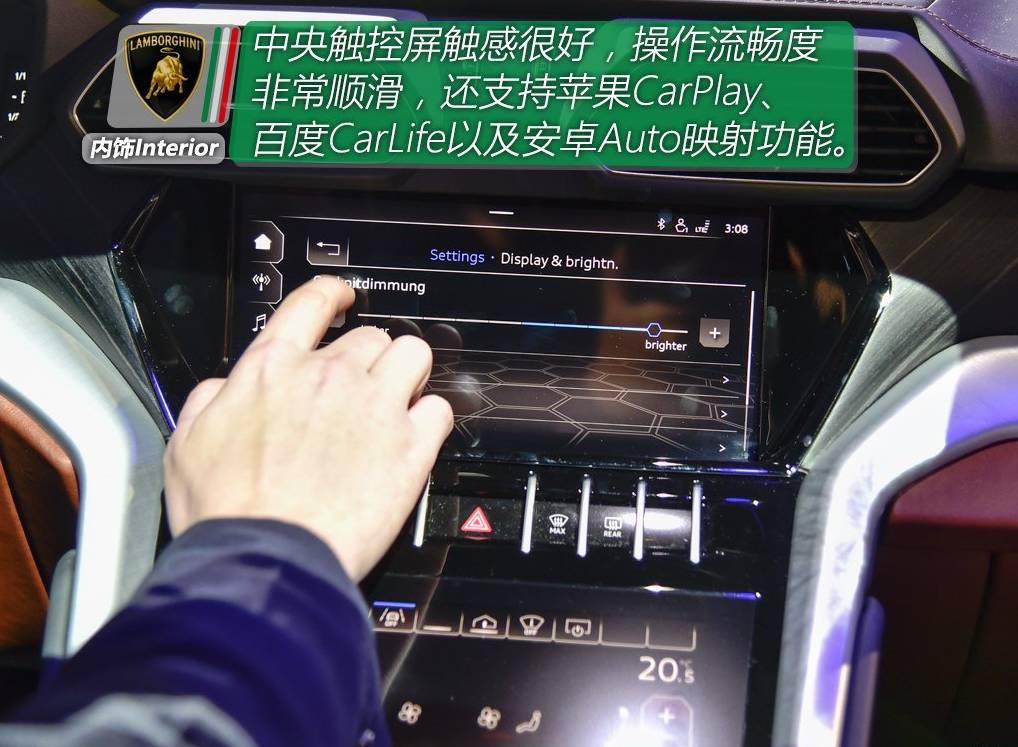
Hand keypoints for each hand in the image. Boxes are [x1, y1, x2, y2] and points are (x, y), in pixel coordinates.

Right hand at [163, 276, 452, 579]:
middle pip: (370, 336)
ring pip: (414, 354)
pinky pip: (440, 409)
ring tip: (399, 399)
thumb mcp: (189, 443)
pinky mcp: (411, 447)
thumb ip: (212, 399)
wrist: (265, 560)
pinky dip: (431, 419)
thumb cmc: (226, 512)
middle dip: (368, 358)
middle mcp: (329, 376)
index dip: (333, 293)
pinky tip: (415, 436)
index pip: (311, 302)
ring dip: (408, 372)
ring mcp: (375, 406)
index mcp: (273, 368)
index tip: (343, 297)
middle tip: (361, 390)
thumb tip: (227, 386)